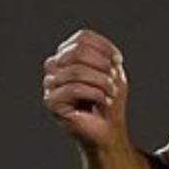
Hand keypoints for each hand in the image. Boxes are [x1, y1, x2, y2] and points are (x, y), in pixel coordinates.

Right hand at [42, 29, 127, 148]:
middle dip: (102, 65)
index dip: (104, 47)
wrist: (107, 130)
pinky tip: (105, 101)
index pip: (82, 38)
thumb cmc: (108, 101)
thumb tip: (96, 50)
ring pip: (76, 71)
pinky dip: (95, 94)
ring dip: (101, 82)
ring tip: (112, 93)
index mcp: (67, 55)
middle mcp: (54, 66)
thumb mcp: (111, 73)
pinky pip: (73, 89)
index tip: (118, 62)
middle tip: (115, 79)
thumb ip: (102, 56)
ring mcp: (50, 83)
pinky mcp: (51, 101)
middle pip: (77, 52)